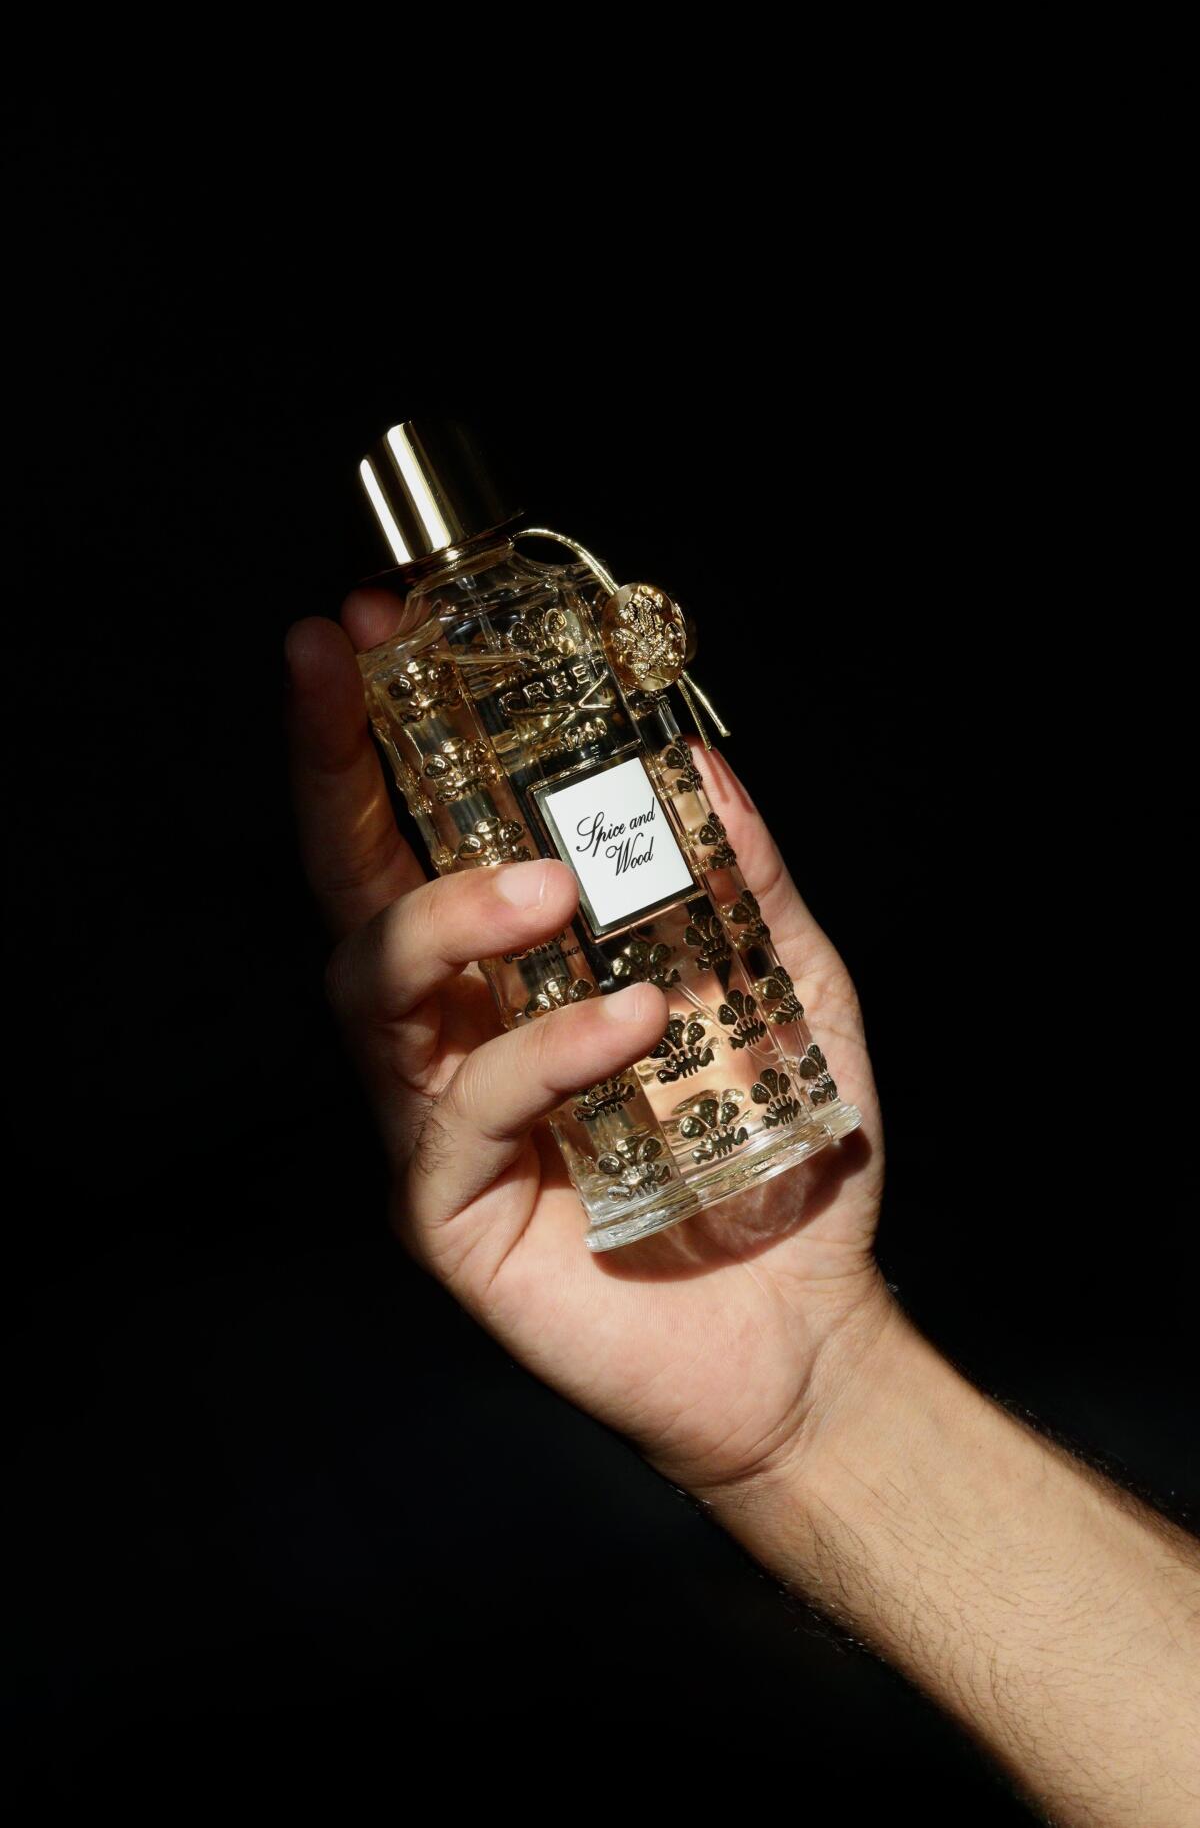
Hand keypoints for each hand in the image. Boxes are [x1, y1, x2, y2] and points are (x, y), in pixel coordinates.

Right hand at [284, 586, 891, 1498]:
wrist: (805, 1328)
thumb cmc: (780, 1154)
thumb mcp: (786, 984)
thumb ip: (740, 877)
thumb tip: (696, 758)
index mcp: (511, 970)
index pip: (417, 833)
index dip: (378, 732)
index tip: (367, 623)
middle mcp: (450, 1031)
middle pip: (350, 888)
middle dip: (332, 768)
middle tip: (339, 664)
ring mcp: (436, 1122)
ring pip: (374, 991)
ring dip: (448, 916)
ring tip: (548, 891)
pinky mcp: (449, 1213)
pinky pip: (464, 1112)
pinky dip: (545, 1052)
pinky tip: (633, 1025)